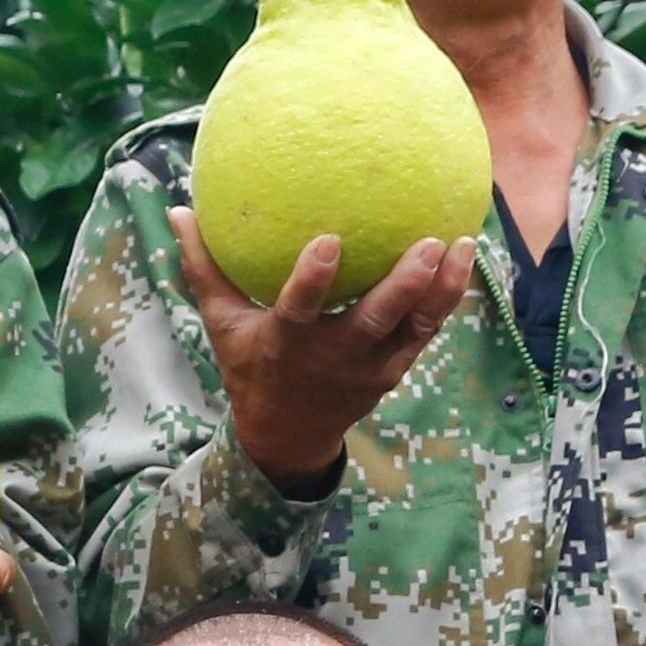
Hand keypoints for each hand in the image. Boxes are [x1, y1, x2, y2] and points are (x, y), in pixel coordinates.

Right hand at [172, 205, 468, 490]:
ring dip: (442, 289)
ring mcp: (370, 368)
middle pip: (376, 320)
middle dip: (404, 284)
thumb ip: (204, 268)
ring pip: (414, 328)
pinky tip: (464, 260)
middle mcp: (334, 358)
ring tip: (463, 244)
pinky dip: (446, 299)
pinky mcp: (394, 370)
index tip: (330, 240)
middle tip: (429, 242)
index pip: (301, 310)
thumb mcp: (222, 325)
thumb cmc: (252, 366)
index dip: (314, 279)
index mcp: (289, 344)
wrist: (288, 435)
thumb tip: (180, 210)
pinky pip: (426, 333)